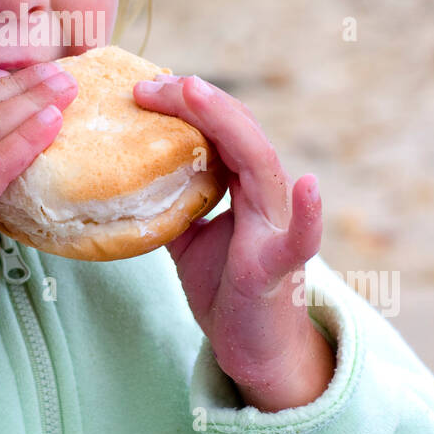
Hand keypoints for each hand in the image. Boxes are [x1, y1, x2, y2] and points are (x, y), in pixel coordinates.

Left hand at [134, 73, 332, 410]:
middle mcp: (265, 196)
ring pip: (261, 164)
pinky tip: (309, 186)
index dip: (186, 101)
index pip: (220, 127)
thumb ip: (171, 202)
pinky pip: (301, 238)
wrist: (253, 349)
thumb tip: (125, 172)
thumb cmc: (225, 287)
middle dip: (197, 101)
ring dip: (228, 124)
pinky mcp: (281, 267)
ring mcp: (277, 228)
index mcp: (244, 185)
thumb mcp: (186, 236)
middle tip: (152, 84)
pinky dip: (308, 213)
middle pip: (238, 131)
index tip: (144, 86)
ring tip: (197, 93)